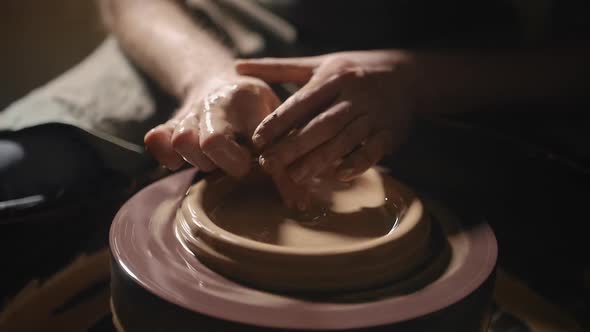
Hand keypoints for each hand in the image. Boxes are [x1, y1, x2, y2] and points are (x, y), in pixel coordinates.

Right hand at [144, 75, 309, 207]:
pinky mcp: (170, 126)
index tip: (263, 172)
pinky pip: (157, 140)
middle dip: (224, 164)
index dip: (250, 165)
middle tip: (240, 165)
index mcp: (242, 99)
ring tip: (216, 161)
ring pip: (180, 142)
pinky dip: (165, 155)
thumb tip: (300, 203)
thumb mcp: (278, 119)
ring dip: (199, 162)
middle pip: (205, 142)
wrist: (219, 79)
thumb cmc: (257, 108)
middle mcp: (211, 104)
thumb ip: (286, 155)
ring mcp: (188, 115)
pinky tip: (181, 163)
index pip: (242, 138)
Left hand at [236, 50, 416, 183]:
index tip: (257, 139)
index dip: (279, 121)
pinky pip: (373, 150)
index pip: (302, 102)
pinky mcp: (390, 133)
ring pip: (344, 140)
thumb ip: (280, 68)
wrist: (408, 75)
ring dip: (320, 160)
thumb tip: (238, 66)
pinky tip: (339, 176)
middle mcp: (354, 95)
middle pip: (321, 124)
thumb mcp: (319, 64)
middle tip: (270, 165)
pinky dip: (357, 163)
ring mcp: (374, 115)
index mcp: (334, 77)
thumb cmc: (353, 70)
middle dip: (294, 146)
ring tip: (296, 177)